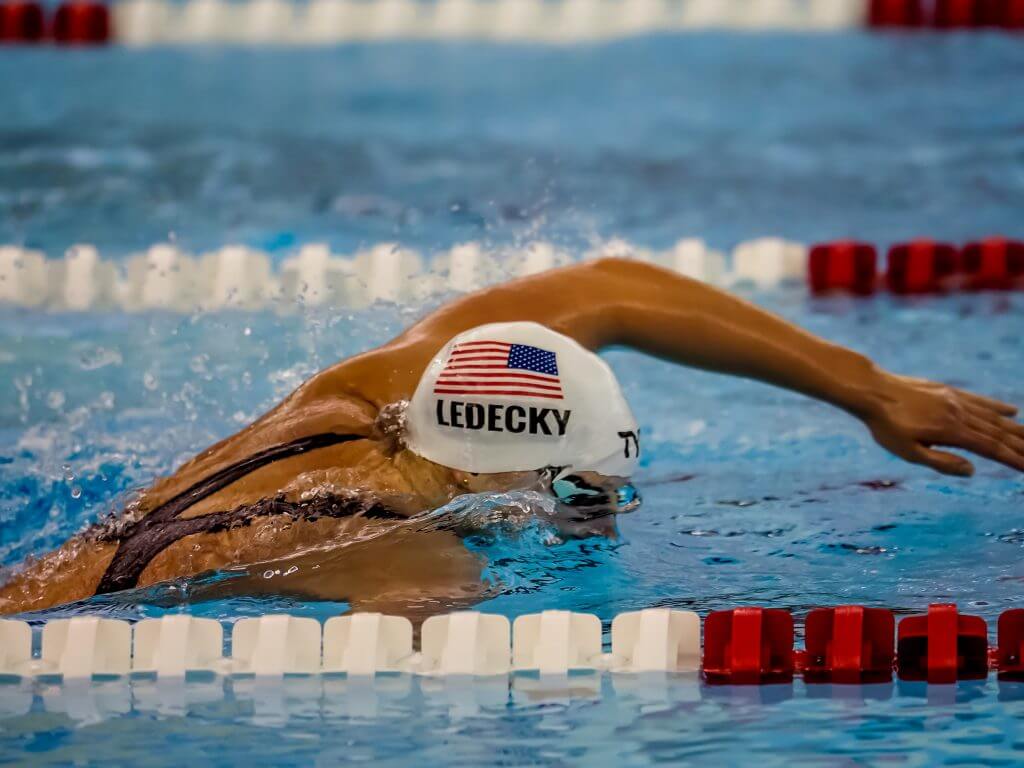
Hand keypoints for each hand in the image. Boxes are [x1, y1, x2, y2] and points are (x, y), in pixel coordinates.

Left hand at [863, 373, 1022, 476]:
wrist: (871, 390)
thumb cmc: (885, 426)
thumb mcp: (908, 451)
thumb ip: (941, 462)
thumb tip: (973, 470)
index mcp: (951, 431)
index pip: (991, 448)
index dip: (1013, 459)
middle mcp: (959, 413)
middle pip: (998, 432)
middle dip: (1021, 446)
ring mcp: (954, 400)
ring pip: (992, 416)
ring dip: (1016, 429)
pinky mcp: (946, 391)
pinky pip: (978, 400)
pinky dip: (997, 407)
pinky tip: (1012, 411)